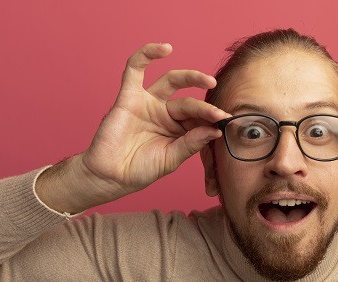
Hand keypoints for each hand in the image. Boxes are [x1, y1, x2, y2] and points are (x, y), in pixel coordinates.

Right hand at [81, 43, 230, 196]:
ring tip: (208, 80)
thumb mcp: (171, 159)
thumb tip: (215, 130)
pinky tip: (165, 49)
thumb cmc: (140, 170)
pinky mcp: (129, 95)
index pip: (198, 118)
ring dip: (191, 77)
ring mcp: (148, 103)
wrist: (111, 175)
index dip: (211, 119)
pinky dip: (148, 54)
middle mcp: (164, 113)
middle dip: (204, 108)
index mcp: (177, 130)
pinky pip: (136, 68)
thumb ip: (191, 143)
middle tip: (219, 114)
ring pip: (171, 81)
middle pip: (189, 103)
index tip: (226, 123)